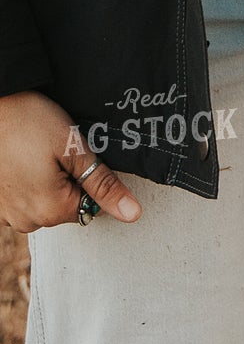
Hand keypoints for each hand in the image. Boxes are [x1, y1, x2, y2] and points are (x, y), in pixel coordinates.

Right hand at [0, 90, 142, 231]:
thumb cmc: (30, 122)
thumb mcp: (75, 149)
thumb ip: (104, 185)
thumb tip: (132, 214)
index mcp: (50, 211)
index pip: (90, 207)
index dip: (90, 180)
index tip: (75, 158)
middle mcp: (25, 221)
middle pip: (66, 207)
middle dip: (68, 182)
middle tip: (54, 153)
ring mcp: (6, 215)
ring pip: (44, 204)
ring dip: (47, 184)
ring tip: (36, 155)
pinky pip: (23, 200)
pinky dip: (28, 184)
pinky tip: (23, 161)